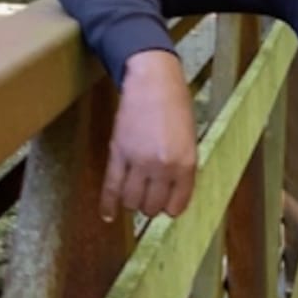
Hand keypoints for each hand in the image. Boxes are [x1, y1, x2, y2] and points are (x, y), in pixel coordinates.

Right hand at [101, 50, 197, 220]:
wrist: (153, 82)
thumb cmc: (175, 106)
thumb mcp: (189, 140)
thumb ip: (182, 168)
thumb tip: (172, 193)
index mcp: (186, 164)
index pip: (177, 205)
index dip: (170, 207)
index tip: (166, 205)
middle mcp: (163, 168)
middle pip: (152, 207)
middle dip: (150, 206)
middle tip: (148, 196)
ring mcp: (139, 162)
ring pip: (131, 201)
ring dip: (132, 202)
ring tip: (133, 194)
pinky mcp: (118, 154)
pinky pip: (111, 187)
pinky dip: (108, 205)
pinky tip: (107, 215)